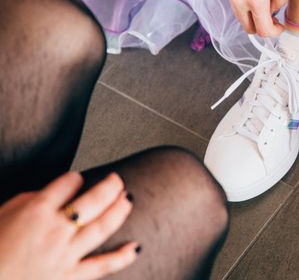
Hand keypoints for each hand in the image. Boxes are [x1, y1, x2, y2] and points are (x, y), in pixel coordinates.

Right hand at [0, 172, 137, 279]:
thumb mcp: (2, 215)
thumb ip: (28, 202)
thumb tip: (49, 194)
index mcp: (35, 211)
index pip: (67, 183)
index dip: (74, 178)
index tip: (77, 179)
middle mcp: (54, 230)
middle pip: (93, 200)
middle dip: (110, 186)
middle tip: (117, 179)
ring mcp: (64, 255)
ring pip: (102, 227)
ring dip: (119, 210)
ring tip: (129, 198)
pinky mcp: (69, 278)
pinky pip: (101, 266)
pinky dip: (121, 257)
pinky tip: (136, 248)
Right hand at [221, 0, 291, 36]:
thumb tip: (275, 9)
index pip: (264, 30)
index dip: (275, 32)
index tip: (280, 26)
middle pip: (249, 28)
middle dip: (262, 28)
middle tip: (273, 19)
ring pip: (240, 17)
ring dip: (252, 17)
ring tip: (265, 3)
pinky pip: (235, 3)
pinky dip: (244, 5)